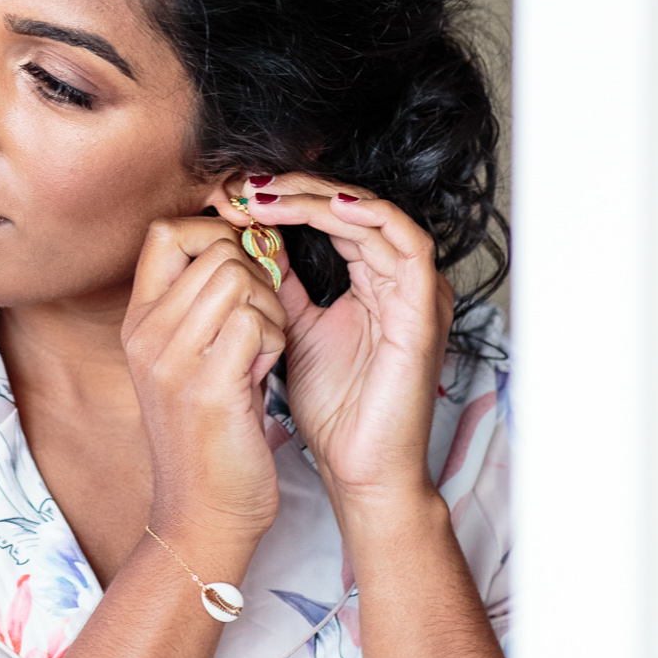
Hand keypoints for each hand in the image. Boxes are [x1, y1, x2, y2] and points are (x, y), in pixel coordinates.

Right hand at [122, 218, 287, 543]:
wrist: (203, 516)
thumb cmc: (212, 438)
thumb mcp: (196, 361)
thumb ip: (209, 305)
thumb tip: (250, 245)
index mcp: (139, 323)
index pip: (167, 232)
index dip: (217, 233)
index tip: (246, 272)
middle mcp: (146, 335)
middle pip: (215, 248)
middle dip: (258, 276)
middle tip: (261, 327)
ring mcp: (171, 360)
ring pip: (239, 277)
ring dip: (271, 308)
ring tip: (262, 352)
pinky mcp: (207, 387)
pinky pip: (257, 320)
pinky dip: (277, 339)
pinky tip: (265, 372)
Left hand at [218, 177, 453, 524]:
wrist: (362, 470)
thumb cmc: (337, 412)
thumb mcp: (294, 332)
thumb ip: (283, 286)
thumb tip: (253, 242)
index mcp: (377, 283)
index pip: (336, 219)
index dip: (288, 200)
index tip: (233, 198)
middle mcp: (401, 281)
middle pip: (355, 207)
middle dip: (297, 189)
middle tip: (244, 186)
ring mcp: (418, 293)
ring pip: (377, 214)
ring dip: (320, 197)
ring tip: (267, 195)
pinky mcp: (424, 311)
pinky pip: (407, 244)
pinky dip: (369, 217)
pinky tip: (323, 208)